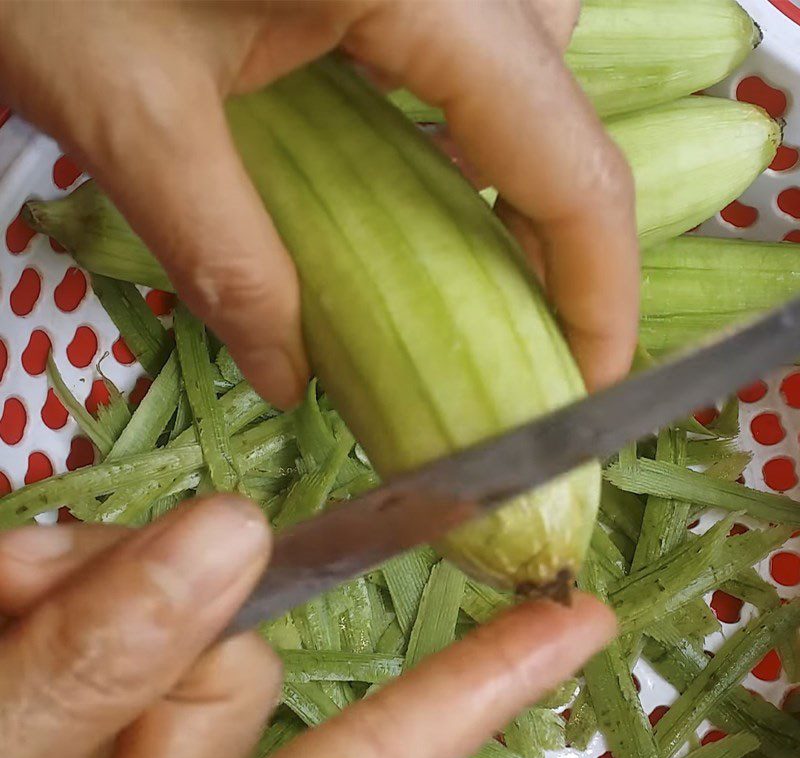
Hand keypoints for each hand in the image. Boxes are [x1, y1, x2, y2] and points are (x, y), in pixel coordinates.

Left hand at [0, 0, 637, 404]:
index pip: (569, 161)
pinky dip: (468, 118)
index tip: (591, 377)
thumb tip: (283, 374)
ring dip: (518, 171)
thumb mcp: (132, 112)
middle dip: (561, 239)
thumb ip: (222, 257)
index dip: (598, 289)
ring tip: (476, 258)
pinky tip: (416, 164)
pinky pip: (474, 38)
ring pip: (529, 66)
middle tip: (530, 333)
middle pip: (564, 113)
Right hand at [0, 495, 614, 757]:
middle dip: (157, 620)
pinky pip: (92, 603)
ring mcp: (123, 750)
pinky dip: (44, 583)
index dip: (478, 687)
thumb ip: (91, 665)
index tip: (576, 619)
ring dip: (88, 592)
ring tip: (10, 593)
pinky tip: (10, 582)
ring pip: (169, 626)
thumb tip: (223, 533)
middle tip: (52, 592)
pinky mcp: (77, 691)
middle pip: (240, 666)